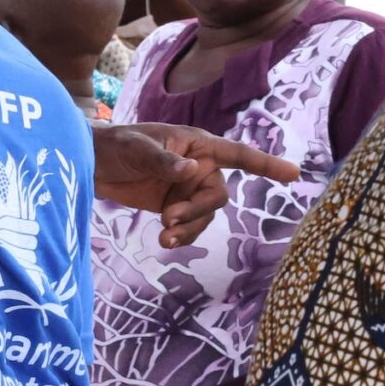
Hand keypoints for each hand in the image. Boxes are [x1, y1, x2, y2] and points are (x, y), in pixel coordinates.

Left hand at [92, 121, 300, 248]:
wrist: (91, 162)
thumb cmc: (116, 145)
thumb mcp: (137, 148)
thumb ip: (162, 161)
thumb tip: (189, 170)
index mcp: (198, 146)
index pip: (238, 155)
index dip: (266, 164)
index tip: (293, 174)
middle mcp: (199, 168)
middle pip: (217, 195)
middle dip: (198, 211)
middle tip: (169, 219)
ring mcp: (186, 189)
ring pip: (204, 214)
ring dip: (189, 228)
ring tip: (164, 237)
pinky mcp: (172, 206)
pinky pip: (188, 225)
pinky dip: (181, 235)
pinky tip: (165, 240)